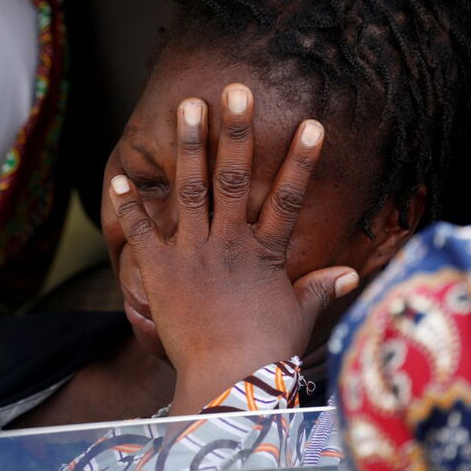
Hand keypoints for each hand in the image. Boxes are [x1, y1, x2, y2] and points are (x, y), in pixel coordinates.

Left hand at [107, 84, 358, 412]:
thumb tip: (352, 276)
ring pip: (191, 189)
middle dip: (235, 132)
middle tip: (234, 90)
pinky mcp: (160, 268)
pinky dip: (130, 205)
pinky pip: (142, 230)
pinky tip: (118, 179)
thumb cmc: (266, 352)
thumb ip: (320, 289)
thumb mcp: (299, 316)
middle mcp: (228, 242)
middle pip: (234, 178)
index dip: (302, 160)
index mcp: (264, 252)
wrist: (226, 380)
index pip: (289, 197)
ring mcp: (193, 252)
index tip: (312, 124)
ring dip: (189, 146)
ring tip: (188, 106)